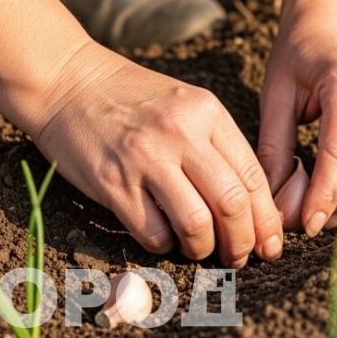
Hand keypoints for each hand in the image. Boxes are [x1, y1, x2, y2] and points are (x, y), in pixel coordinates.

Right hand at [32, 44, 282, 265]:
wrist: (66, 80)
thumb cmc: (131, 97)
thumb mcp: (185, 104)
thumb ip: (218, 144)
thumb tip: (251, 204)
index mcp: (207, 113)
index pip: (253, 176)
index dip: (267, 219)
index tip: (269, 243)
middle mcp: (181, 133)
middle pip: (232, 204)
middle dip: (243, 242)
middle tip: (239, 257)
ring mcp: (146, 158)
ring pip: (197, 224)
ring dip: (204, 248)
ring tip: (201, 249)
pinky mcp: (113, 183)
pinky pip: (153, 232)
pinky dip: (164, 245)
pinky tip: (163, 238)